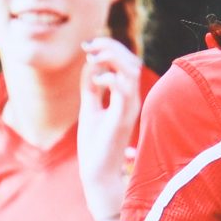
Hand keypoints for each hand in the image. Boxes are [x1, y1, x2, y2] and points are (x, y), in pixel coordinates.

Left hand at [76, 38, 143, 220]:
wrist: (97, 174)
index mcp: (126, 97)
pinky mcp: (123, 119)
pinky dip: (110, 79)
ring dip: (112, 57)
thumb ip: (91, 86)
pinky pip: (124, 90)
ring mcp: (130, 109)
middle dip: (111, 47)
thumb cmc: (96, 145)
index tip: (88, 46)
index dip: (110, 48)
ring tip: (92, 58)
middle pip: (132, 61)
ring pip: (132, 71)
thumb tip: (90, 63)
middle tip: (89, 46)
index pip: (127, 62)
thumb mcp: (90, 108)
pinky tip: (96, 82)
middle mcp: (132, 100)